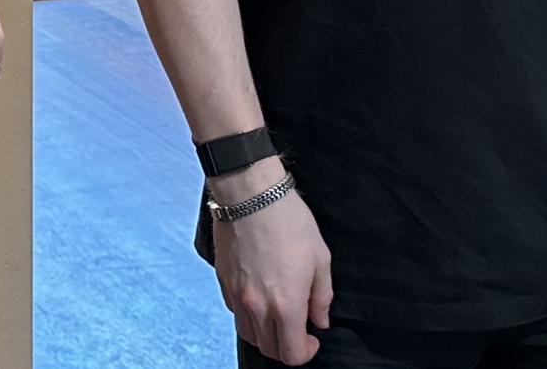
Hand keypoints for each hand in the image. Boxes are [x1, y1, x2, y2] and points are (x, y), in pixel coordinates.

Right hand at [210, 161, 332, 364]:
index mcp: (286, 305)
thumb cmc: (289, 221)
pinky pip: (235, 312)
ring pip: (249, 335)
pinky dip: (249, 316)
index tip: (313, 339)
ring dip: (266, 335)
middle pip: (269, 349)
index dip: (306, 353)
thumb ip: (321, 296)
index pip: (292, 354)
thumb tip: (320, 320)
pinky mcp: (224, 282)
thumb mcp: (320, 259)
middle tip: (298, 329)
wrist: (251, 195)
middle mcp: (258, 307)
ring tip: (278, 317)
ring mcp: (238, 295)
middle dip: (287, 347)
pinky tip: (260, 299)